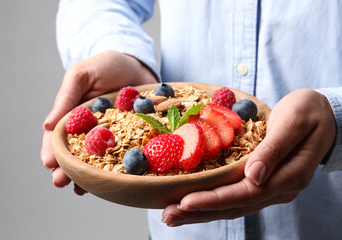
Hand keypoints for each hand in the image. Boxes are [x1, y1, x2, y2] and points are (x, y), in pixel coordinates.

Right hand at [41, 50, 156, 194]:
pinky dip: (114, 170)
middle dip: (65, 169)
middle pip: (74, 153)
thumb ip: (66, 96)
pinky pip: (121, 157)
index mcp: (74, 115)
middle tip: (60, 182)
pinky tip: (108, 182)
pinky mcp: (131, 138)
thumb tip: (47, 125)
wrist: (139, 65)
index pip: (59, 136)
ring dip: (85, 175)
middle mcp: (90, 129)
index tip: (48, 163)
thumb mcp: (82, 75)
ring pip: (94, 160)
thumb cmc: (107, 65)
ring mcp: (110, 136)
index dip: (52, 150)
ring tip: (79, 188)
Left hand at [162, 89, 335, 226]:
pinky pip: (236, 197)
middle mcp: (279, 188)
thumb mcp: (295, 121)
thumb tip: (254, 176)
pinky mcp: (264, 183)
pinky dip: (214, 202)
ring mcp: (271, 188)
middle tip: (168, 216)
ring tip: (173, 215)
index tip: (185, 201)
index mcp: (289, 175)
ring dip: (202, 212)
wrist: (326, 115)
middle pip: (234, 206)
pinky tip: (195, 204)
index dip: (214, 199)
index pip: (245, 193)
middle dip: (199, 212)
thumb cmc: (310, 111)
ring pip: (233, 206)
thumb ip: (275, 148)